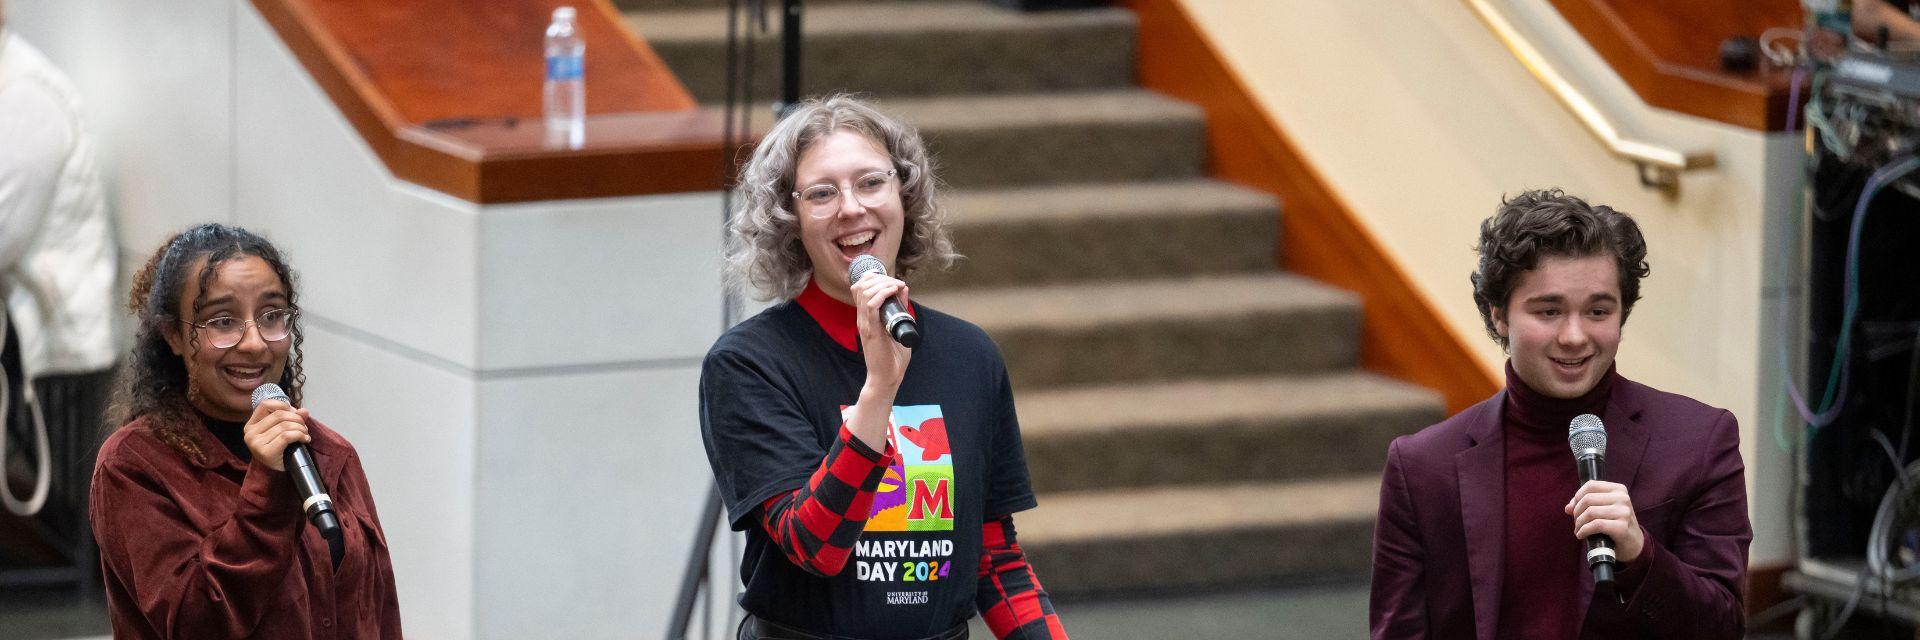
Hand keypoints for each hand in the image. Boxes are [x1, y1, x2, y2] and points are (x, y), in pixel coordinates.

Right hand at [244, 399, 310, 472]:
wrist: (274, 474)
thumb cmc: (278, 451)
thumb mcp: (281, 431)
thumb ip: (291, 418)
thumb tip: (304, 411)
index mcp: (251, 425)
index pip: (265, 404)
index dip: (283, 405)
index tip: (295, 413)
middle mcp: (250, 433)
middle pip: (279, 415)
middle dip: (297, 418)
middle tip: (304, 426)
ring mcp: (256, 443)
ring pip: (284, 426)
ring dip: (301, 428)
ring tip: (305, 434)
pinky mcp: (265, 452)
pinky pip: (287, 436)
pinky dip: (300, 435)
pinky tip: (305, 439)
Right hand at [846, 271, 911, 450]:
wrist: (887, 378)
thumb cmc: (892, 357)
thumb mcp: (898, 326)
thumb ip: (899, 309)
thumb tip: (903, 290)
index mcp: (866, 317)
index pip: (861, 288)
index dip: (874, 278)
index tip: (892, 281)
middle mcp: (862, 318)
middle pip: (861, 286)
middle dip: (880, 278)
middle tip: (896, 283)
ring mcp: (865, 324)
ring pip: (865, 293)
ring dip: (883, 284)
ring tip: (896, 287)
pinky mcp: (870, 331)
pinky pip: (870, 306)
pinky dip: (882, 294)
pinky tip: (893, 292)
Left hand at [1565, 480, 1644, 562]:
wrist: (1633, 543)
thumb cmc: (1615, 523)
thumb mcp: (1603, 510)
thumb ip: (1585, 505)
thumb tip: (1568, 508)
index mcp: (1618, 489)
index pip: (1590, 485)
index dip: (1577, 497)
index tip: (1574, 509)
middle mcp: (1623, 498)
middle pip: (1588, 499)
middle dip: (1577, 512)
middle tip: (1577, 522)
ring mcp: (1624, 512)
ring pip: (1590, 512)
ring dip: (1579, 523)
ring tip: (1579, 530)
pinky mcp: (1622, 527)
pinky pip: (1595, 525)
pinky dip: (1584, 531)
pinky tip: (1581, 535)